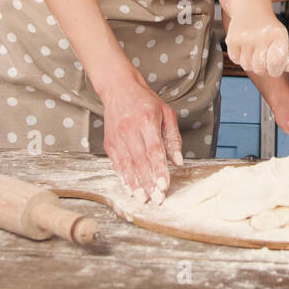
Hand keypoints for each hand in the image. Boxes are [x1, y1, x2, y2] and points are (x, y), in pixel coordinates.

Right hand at [98, 59, 182, 204]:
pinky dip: (123, 177)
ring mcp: (117, 137)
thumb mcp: (166, 113)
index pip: (154, 149)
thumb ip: (173, 138)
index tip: (164, 185)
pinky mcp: (109, 142)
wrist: (119, 89)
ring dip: (135, 184)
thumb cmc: (146, 102)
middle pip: (140, 160)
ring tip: (143, 199)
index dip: (159, 169)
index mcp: (147, 120)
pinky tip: (130, 189)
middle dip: (149, 182)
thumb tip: (178, 161)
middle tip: (157, 199)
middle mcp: (130, 129)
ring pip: (126, 165)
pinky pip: (116, 163)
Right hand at [225, 10, 288, 77]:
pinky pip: (235, 59)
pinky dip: (238, 57)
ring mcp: (246, 38)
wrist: (249, 7)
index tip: (274, 67)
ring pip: (246, 65)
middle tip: (262, 60)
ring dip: (249, 62)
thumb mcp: (280, 37)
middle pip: (259, 69)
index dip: (275, 70)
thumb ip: (285, 55)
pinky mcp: (232, 39)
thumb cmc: (267, 27)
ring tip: (253, 51)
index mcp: (278, 36)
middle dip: (261, 68)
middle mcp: (262, 36)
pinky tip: (243, 47)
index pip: (276, 63)